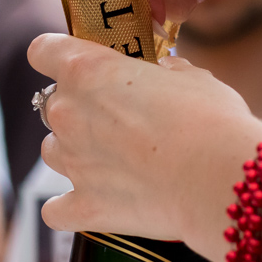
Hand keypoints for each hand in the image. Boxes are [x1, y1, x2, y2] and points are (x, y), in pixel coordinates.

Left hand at [27, 33, 261, 259]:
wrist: (218, 178)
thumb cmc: (210, 120)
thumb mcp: (192, 77)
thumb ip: (166, 72)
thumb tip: (165, 74)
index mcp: (88, 70)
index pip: (43, 50)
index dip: (56, 56)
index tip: (74, 63)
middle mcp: (68, 113)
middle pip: (52, 105)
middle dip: (81, 110)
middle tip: (121, 120)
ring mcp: (72, 162)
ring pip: (53, 152)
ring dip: (76, 153)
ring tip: (117, 161)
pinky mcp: (84, 207)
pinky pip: (56, 210)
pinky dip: (71, 206)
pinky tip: (96, 202)